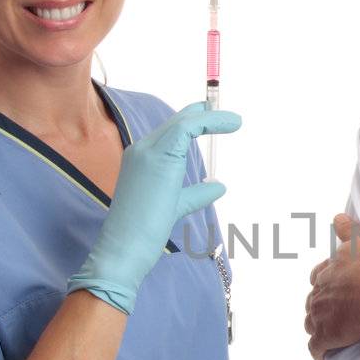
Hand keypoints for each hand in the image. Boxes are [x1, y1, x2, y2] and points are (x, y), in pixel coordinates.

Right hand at [67, 101, 241, 314]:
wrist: (124, 246)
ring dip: (211, 119)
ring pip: (182, 123)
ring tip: (235, 121)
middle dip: (200, 114)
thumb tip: (218, 185)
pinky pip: (188, 128)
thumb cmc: (144, 232)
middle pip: (175, 123)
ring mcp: (147, 151)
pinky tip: (230, 125)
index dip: (191, 122)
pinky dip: (210, 123)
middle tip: (222, 112)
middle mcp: (141, 150)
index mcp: (141, 160)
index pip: (168, 132)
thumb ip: (195, 194)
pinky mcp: (159, 156)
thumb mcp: (176, 206)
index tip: (211, 119)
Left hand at [305, 213, 359, 359]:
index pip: (317, 278)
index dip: (324, 285)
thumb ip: (349, 229)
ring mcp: (320, 315)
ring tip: (331, 335)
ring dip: (318, 329)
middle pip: (312, 302)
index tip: (332, 290)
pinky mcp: (325, 336)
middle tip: (336, 314)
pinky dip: (318, 352)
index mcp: (328, 272)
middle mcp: (320, 292)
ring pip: (311, 324)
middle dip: (320, 308)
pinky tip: (324, 356)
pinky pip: (315, 348)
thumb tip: (337, 216)